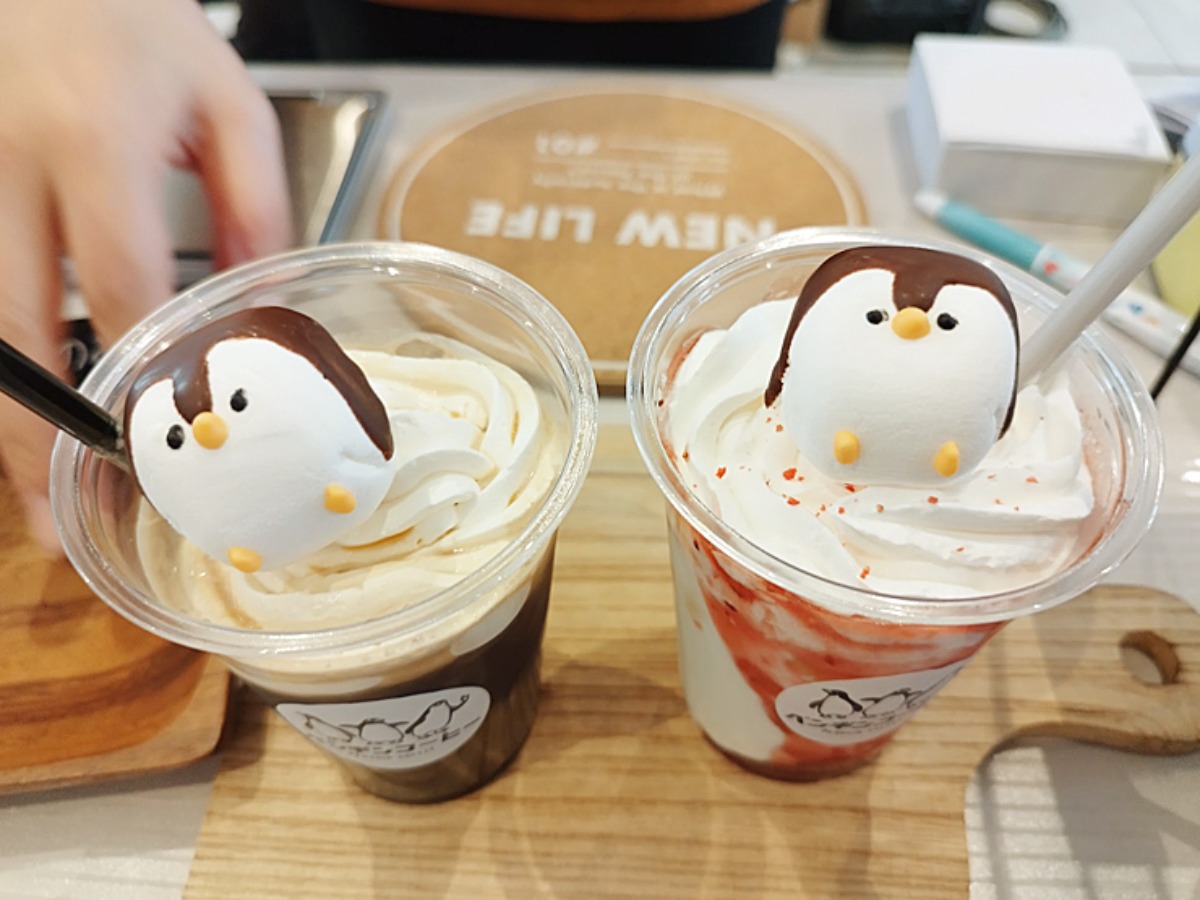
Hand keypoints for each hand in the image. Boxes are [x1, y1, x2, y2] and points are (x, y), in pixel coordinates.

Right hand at [0, 0, 290, 551]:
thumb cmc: (133, 21)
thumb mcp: (223, 98)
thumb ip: (252, 203)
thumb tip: (258, 307)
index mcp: (94, 144)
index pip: (121, 288)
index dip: (143, 375)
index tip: (170, 443)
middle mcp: (8, 169)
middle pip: (12, 329)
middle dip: (34, 437)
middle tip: (51, 522)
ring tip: (26, 496)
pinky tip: (11, 415)